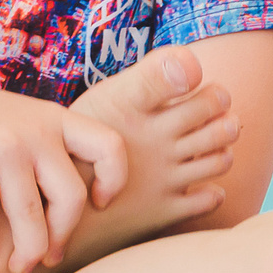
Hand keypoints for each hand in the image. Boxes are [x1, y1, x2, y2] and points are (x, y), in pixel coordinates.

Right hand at [0, 70, 130, 272]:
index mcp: (55, 119)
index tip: (98, 202)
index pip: (110, 147)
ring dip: (25, 253)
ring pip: (32, 219)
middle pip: (72, 198)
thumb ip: (49, 152)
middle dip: (61, 236)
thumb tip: (71, 214)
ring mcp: (5, 148)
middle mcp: (36, 132)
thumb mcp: (22, 121)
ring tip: (16, 268)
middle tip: (47, 256)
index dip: (114, 180)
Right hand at [72, 46, 242, 228]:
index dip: (214, 93)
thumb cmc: (72, 147)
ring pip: (219, 160)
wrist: (46, 206)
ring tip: (215, 147)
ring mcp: (163, 178)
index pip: (200, 93)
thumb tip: (190, 62)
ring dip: (224, 151)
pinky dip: (213, 191)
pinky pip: (210, 199)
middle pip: (218, 125)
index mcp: (138, 109)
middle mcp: (155, 142)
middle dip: (226, 118)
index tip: (205, 91)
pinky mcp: (164, 210)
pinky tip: (202, 185)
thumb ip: (145, 80)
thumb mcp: (101, 102)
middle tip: (221, 116)